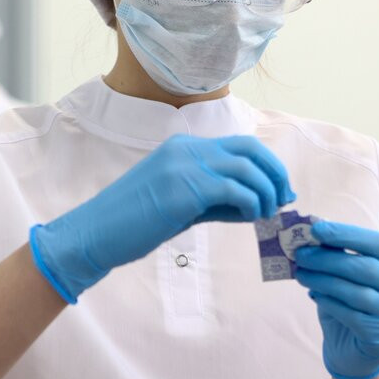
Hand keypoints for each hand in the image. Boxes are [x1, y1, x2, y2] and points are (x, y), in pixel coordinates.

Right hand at [30, 134, 294, 302]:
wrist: (95, 233)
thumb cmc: (133, 224)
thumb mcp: (179, 204)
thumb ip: (214, 198)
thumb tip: (257, 203)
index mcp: (183, 147)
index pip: (240, 145)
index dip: (267, 166)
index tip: (279, 191)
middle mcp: (185, 149)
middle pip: (250, 148)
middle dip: (275, 173)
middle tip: (283, 200)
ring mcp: (183, 166)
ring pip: (247, 168)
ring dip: (266, 193)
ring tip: (266, 215)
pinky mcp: (183, 189)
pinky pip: (235, 190)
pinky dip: (251, 204)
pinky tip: (249, 218)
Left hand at [294, 221, 378, 378]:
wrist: (357, 351)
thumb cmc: (355, 306)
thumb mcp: (352, 277)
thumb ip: (341, 257)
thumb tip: (314, 235)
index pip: (377, 243)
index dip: (346, 234)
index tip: (316, 229)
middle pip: (365, 268)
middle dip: (328, 259)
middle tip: (301, 255)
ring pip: (356, 293)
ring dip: (323, 280)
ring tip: (301, 275)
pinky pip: (351, 315)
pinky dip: (329, 302)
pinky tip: (313, 294)